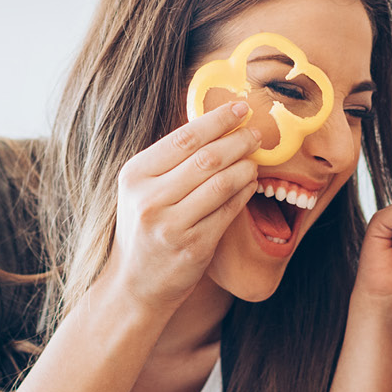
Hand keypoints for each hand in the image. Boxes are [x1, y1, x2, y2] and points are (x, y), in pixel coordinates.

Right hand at [101, 101, 260, 313]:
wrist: (135, 283)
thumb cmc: (145, 228)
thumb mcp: (142, 189)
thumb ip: (171, 159)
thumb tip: (216, 123)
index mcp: (134, 175)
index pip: (184, 137)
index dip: (218, 119)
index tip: (241, 107)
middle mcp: (149, 199)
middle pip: (207, 158)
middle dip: (239, 140)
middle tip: (257, 132)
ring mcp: (171, 225)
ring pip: (222, 183)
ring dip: (246, 166)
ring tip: (255, 159)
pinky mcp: (193, 247)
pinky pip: (228, 211)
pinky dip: (244, 193)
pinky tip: (251, 184)